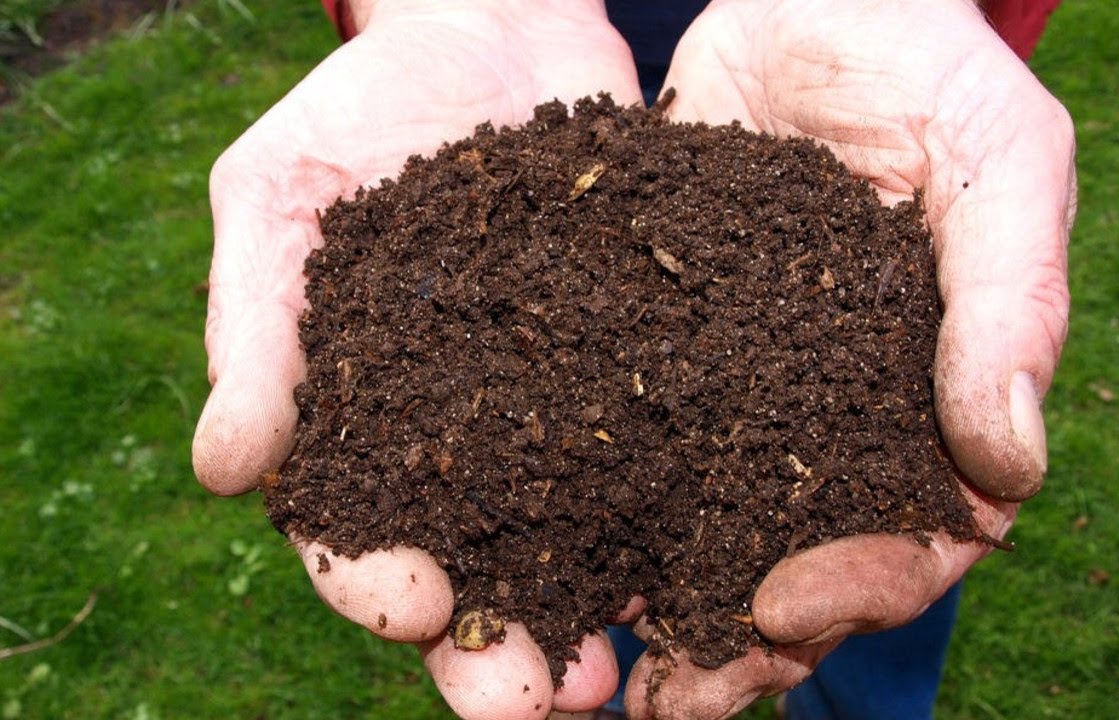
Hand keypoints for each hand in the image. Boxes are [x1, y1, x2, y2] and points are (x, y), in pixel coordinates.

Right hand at [192, 2, 640, 717]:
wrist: (492, 32)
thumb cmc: (363, 110)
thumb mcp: (281, 196)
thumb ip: (253, 329)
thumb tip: (223, 472)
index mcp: (363, 423)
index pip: (354, 532)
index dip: (376, 582)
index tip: (415, 606)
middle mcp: (464, 442)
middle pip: (477, 571)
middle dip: (497, 650)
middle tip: (535, 705)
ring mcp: (560, 414)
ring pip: (576, 543)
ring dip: (594, 618)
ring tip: (621, 677)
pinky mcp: (642, 374)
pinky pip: (665, 457)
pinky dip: (682, 519)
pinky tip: (710, 565)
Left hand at [621, 0, 1075, 715]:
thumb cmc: (929, 67)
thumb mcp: (999, 162)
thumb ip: (1013, 305)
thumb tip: (1013, 469)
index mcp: (931, 401)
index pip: (919, 535)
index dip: (862, 585)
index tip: (781, 605)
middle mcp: (831, 417)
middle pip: (797, 561)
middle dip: (737, 641)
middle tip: (667, 701)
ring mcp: (740, 391)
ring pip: (700, 526)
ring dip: (648, 606)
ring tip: (585, 672)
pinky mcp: (654, 348)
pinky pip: (616, 442)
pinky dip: (579, 505)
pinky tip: (526, 551)